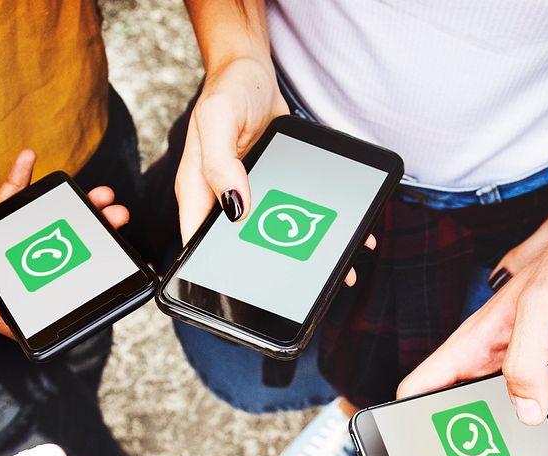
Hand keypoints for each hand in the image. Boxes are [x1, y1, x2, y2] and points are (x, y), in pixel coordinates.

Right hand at [0, 152, 129, 338]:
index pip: (30, 306)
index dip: (66, 297)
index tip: (100, 279)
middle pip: (43, 265)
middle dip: (80, 243)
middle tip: (112, 218)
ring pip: (30, 238)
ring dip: (60, 215)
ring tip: (94, 194)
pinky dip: (15, 190)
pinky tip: (30, 163)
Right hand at [174, 57, 375, 283]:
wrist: (252, 70)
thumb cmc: (229, 91)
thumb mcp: (218, 121)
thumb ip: (220, 165)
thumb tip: (236, 207)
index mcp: (200, 196)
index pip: (199, 248)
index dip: (216, 275)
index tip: (247, 293)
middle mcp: (223, 203)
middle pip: (243, 251)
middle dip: (276, 272)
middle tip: (308, 287)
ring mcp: (250, 199)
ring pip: (275, 239)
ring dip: (310, 255)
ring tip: (343, 270)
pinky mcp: (274, 190)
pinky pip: (296, 215)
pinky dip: (322, 227)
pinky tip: (349, 237)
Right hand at [393, 169, 547, 455]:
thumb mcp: (541, 305)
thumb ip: (524, 361)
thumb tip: (523, 412)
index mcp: (470, 345)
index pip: (420, 389)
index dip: (407, 423)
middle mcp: (489, 367)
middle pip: (462, 428)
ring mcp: (521, 380)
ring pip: (501, 437)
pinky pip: (539, 433)